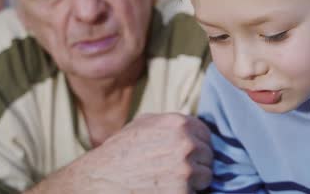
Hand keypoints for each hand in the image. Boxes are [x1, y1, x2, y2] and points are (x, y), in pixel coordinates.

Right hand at [27, 113, 212, 193]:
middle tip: (175, 170)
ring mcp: (186, 169)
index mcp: (178, 123)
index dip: (198, 144)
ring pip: (206, 176)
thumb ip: (169, 122)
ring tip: (170, 181)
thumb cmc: (120, 152)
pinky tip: (167, 190)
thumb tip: (191, 126)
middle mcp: (186, 143)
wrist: (101, 180)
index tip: (188, 152)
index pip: (206, 134)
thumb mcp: (143, 124)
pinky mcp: (183, 192)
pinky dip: (186, 193)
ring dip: (194, 181)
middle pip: (208, 155)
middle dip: (196, 163)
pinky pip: (197, 193)